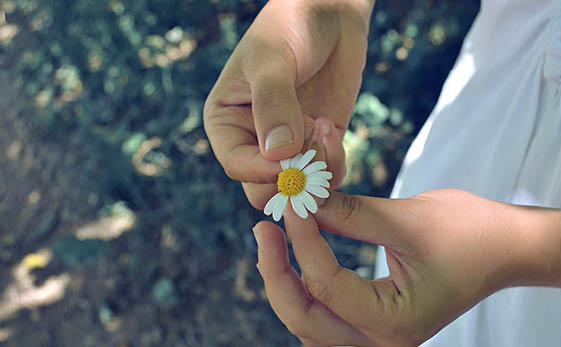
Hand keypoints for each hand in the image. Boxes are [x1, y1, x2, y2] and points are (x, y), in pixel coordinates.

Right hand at [203, 0, 371, 209]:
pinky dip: (333, 164)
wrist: (329, 15)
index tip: (288, 160)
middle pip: (264, 189)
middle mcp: (254, 140)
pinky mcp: (318, 146)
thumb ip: (273, 104)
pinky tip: (331, 127)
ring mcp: (289, 147)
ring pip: (298, 189)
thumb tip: (277, 155)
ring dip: (315, 170)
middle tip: (311, 151)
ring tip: (322, 127)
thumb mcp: (272, 60)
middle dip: (291, 179)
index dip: (261, 172)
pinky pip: (325, 177)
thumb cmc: (289, 28)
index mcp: (227, 122)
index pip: (236, 166)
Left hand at [253, 189, 524, 345]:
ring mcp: (379, 337)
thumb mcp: (406, 218)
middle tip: (263, 229)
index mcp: (394, 323)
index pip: (325, 284)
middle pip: (304, 318)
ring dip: (287, 280)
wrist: (508, 248)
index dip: (302, 237)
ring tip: (275, 239)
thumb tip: (301, 198)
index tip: (292, 196)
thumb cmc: (472, 232)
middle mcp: (382, 342)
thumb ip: (349, 213)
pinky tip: (299, 253)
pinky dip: (307, 284)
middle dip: (277, 271)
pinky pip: (326, 313)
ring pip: (309, 321)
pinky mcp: (376, 321)